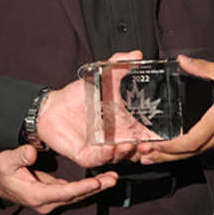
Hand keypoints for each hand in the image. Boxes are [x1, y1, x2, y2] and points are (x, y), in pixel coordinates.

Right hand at [0, 144, 117, 213]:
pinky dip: (89, 186)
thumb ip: (19, 156)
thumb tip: (31, 152)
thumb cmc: (2, 172)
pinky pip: (75, 192)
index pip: (61, 193)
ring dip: (96, 188)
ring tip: (113, 178)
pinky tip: (103, 179)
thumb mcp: (5, 161)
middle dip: (94, 188)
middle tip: (112, 179)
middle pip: (75, 197)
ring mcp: (52, 199)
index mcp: (35, 195)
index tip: (95, 182)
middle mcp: (47, 201)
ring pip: (77, 196)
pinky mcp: (56, 194)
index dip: (79, 188)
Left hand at [37, 50, 142, 167]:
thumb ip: (119, 64)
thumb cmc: (77, 96)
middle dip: (143, 150)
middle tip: (147, 144)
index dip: (152, 139)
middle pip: (134, 150)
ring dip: (126, 153)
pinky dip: (105, 156)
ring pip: (118, 157)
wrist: (52, 106)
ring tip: (129, 145)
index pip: (142, 135)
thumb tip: (137, 54)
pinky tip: (110, 148)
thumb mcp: (101, 77)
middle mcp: (113, 138)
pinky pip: (98, 159)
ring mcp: (100, 148)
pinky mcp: (85, 154)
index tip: (161, 137)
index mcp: (121, 124)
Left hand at [138, 55, 213, 164]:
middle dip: (165, 156)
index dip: (170, 147)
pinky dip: (188, 151)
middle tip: (143, 157)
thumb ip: (204, 68)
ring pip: (196, 153)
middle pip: (188, 153)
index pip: (190, 142)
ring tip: (155, 155)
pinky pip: (205, 149)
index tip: (154, 146)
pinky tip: (179, 147)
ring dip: (175, 155)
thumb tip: (182, 59)